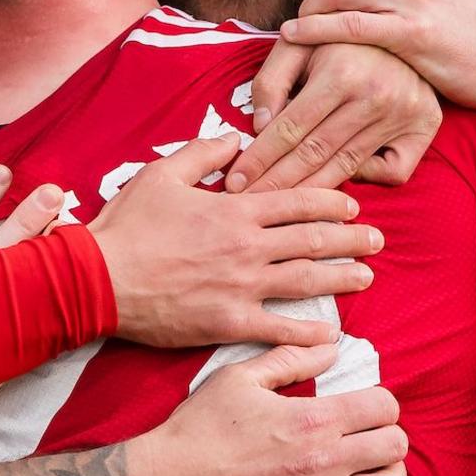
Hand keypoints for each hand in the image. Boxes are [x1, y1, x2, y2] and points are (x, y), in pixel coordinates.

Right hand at [89, 135, 383, 348]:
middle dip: (351, 239)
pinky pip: (279, 328)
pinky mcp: (229, 321)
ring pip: (307, 280)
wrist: (98, 278)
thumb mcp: (161, 174)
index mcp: (235, 209)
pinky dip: (307, 332)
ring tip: (366, 277)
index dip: (332, 202)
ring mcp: (241, 286)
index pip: (298, 201)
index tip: (352, 206)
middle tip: (377, 241)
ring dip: (342, 278)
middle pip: (314, 239)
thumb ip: (203, 153)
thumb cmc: (127, 226)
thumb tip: (236, 140)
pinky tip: (330, 335)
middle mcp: (247, 246)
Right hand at [129, 344, 408, 475]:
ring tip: (367, 470)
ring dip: (384, 475)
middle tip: (369, 437)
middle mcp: (325, 461)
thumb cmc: (197, 431)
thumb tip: (332, 346)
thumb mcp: (237, 379)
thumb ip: (289, 359)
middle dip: (388, 436)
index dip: (381, 403)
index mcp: (312, 418)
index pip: (384, 407)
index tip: (366, 408)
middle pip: (395, 447)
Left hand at [228, 41, 443, 194]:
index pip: (289, 129)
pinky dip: (366, 180)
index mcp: (341, 73)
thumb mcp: (298, 43)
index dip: (259, 159)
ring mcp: (404, 114)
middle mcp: (375, 97)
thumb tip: (260, 128)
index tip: (234, 183)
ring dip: (309, 193)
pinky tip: (338, 180)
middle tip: (249, 204)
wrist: (401, 27)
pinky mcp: (424, 127)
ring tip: (278, 208)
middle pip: (314, 154)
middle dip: (276, 184)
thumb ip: (271, 80)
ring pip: (347, 168)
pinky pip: (392, 172)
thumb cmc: (338, 38)